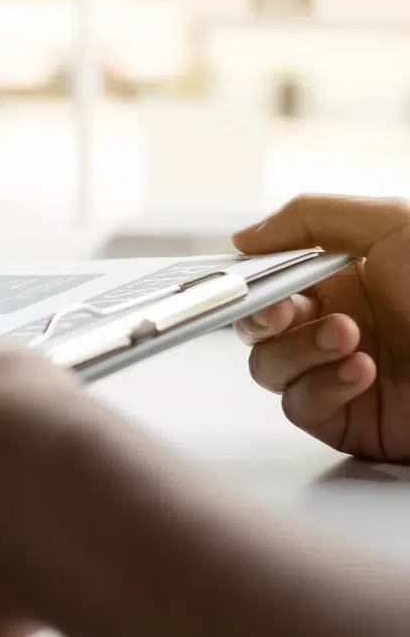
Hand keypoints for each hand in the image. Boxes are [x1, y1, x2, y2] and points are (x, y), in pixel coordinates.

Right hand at [234, 195, 409, 460]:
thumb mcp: (391, 223)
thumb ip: (308, 216)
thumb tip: (246, 236)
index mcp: (345, 277)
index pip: (270, 278)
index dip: (251, 281)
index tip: (248, 281)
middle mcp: (339, 323)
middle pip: (259, 325)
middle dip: (264, 317)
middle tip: (283, 312)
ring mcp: (341, 373)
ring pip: (270, 366)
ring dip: (299, 350)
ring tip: (349, 341)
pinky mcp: (350, 420)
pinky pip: (300, 405)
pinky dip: (321, 387)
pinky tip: (362, 372)